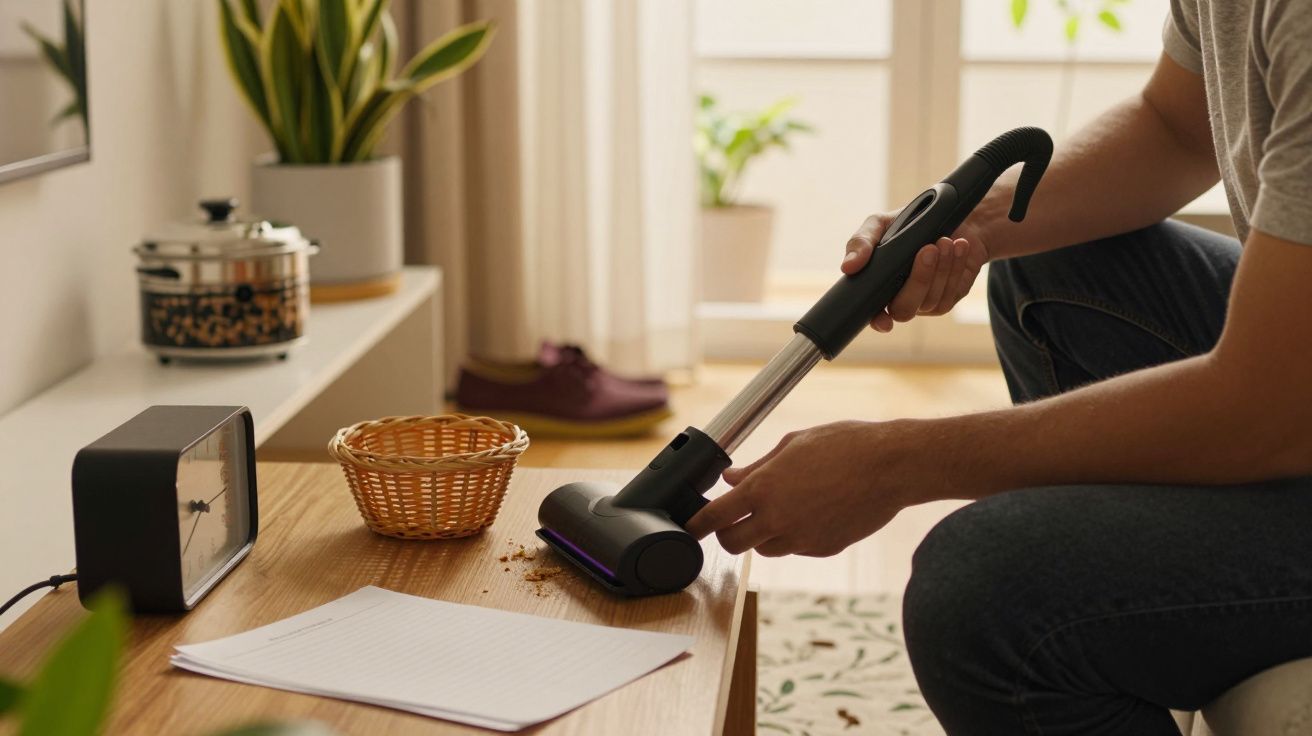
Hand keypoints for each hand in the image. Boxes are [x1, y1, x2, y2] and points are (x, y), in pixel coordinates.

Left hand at [685, 420, 935, 557]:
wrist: (893, 466)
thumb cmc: (845, 445)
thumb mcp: (793, 445)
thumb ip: (758, 467)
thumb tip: (732, 478)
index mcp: (764, 488)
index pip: (715, 518)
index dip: (698, 525)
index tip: (692, 527)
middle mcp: (778, 519)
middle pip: (733, 544)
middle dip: (728, 534)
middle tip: (733, 519)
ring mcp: (802, 538)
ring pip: (764, 550)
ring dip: (762, 535)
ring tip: (779, 509)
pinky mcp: (823, 548)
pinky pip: (795, 548)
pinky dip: (793, 536)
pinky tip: (809, 513)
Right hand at [841, 213, 990, 332]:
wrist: (952, 216)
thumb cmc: (910, 223)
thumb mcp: (880, 224)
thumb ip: (861, 241)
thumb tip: (847, 267)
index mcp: (878, 287)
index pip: (872, 314)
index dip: (877, 320)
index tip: (883, 320)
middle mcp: (900, 299)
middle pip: (904, 310)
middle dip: (919, 279)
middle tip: (928, 249)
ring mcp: (925, 302)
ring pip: (930, 300)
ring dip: (941, 268)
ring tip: (945, 240)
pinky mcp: (949, 296)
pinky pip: (950, 293)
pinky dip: (955, 268)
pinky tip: (959, 247)